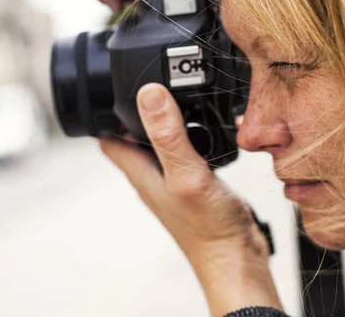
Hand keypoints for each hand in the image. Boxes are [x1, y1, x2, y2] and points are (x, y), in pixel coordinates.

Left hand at [99, 83, 281, 314]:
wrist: (235, 257)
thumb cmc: (209, 228)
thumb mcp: (187, 175)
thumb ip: (168, 136)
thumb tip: (148, 95)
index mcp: (143, 173)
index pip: (110, 139)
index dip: (109, 114)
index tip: (117, 90)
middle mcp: (155, 177)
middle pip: (136, 138)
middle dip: (143, 113)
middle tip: (158, 88)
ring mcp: (175, 182)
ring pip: (164, 145)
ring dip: (170, 125)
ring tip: (185, 103)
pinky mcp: (196, 186)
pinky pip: (187, 155)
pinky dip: (194, 139)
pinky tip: (210, 134)